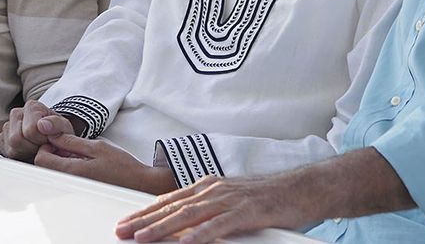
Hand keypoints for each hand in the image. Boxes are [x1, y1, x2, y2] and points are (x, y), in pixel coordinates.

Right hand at [0, 100, 73, 160]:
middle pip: (17, 139)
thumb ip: (56, 125)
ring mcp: (7, 127)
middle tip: (43, 146)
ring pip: (11, 148)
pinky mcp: (2, 140)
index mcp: (32, 107)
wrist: (52, 138)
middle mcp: (16, 114)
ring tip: (37, 149)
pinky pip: (6, 153)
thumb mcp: (64, 128)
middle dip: (33, 147)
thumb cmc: (58, 133)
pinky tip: (29, 151)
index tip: (49, 140)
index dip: (41, 140)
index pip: (30, 130)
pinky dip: (19, 156)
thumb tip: (42, 125)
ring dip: (26, 152)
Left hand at [34, 133, 175, 193]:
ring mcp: (75, 188)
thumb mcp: (97, 147)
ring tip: (78, 154)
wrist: (139, 183)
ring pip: (54, 173)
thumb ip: (71, 142)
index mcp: (73, 171)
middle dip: (51, 153)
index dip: (46, 145)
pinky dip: (68, 168)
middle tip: (68, 145)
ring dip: (60, 160)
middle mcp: (70, 183)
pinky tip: (83, 163)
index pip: (41, 159)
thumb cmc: (122, 166)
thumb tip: (52, 135)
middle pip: (44, 167)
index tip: (60, 139)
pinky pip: (65, 178)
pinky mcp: (80, 190)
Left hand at [115, 171, 318, 243]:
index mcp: (209, 186)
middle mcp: (215, 189)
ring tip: (142, 238)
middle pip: (172, 207)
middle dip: (144, 220)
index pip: (169, 200)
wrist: (303, 189)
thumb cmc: (269, 197)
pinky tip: (184, 243)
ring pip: (189, 215)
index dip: (145, 212)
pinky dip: (199, 235)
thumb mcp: (232, 200)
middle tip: (122, 231)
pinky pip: (218, 225)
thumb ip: (208, 210)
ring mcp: (230, 199)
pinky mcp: (247, 211)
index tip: (125, 223)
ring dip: (162, 228)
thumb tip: (185, 224)